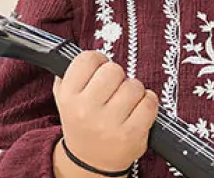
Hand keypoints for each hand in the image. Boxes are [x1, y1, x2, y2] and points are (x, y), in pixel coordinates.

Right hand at [53, 51, 158, 172]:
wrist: (91, 161)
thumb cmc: (82, 123)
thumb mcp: (64, 99)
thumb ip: (69, 74)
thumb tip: (81, 52)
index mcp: (68, 96)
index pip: (88, 59)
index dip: (99, 60)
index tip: (101, 69)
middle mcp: (86, 109)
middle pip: (114, 70)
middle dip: (118, 77)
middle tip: (115, 88)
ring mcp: (110, 123)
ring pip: (134, 85)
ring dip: (134, 91)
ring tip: (126, 102)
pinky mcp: (132, 133)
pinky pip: (149, 102)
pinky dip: (148, 102)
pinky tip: (138, 110)